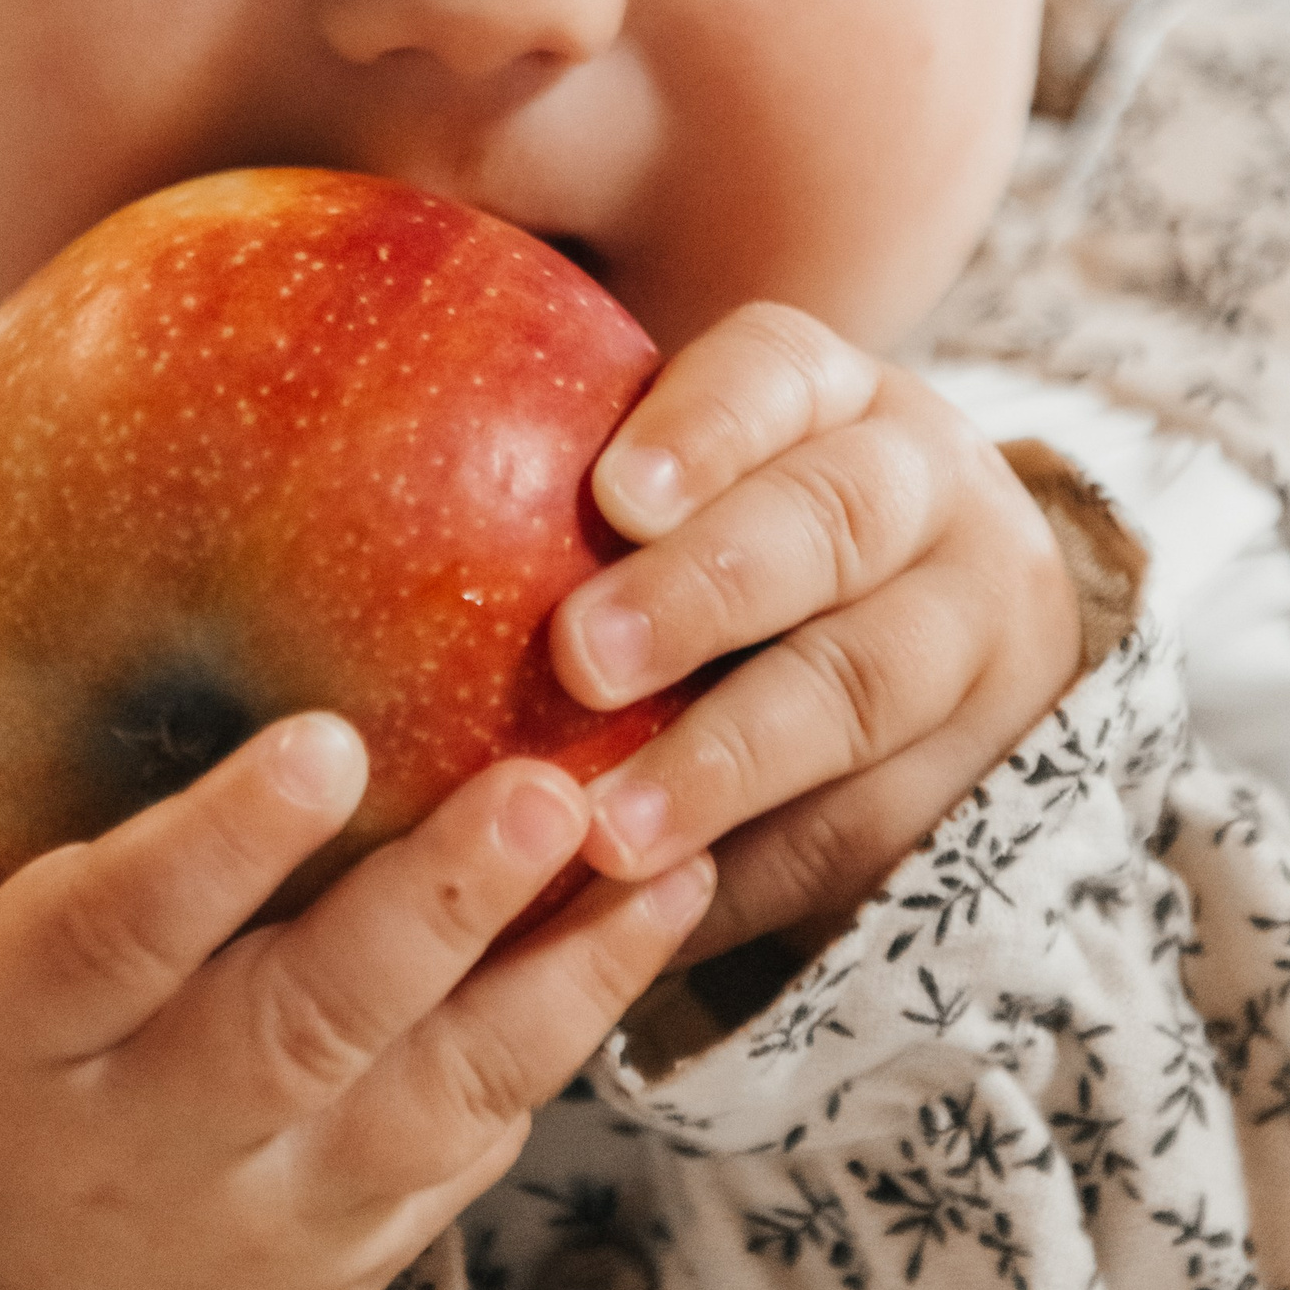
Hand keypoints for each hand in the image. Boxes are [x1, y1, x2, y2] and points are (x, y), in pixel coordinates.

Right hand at [0, 555, 714, 1289]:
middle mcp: (151, 1131)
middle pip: (304, 1026)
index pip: (112, 939)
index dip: (217, 852)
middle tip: (546, 792)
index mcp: (15, 1035)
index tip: (325, 744)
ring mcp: (280, 1195)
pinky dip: (583, 1022)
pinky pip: (493, 1128)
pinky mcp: (379, 1227)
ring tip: (670, 851)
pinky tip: (670, 904)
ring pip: (437, 1094)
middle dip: (433, 913)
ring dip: (563, 978)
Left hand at [552, 305, 1084, 965]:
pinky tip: (649, 914)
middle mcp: (920, 495)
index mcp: (830, 399)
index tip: (615, 494)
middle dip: (706, 590)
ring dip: (726, 761)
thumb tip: (316, 507)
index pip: (777, 375)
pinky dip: (750, 875)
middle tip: (582, 657)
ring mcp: (967, 632)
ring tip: (613, 834)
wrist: (951, 650)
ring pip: (859, 685)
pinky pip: (863, 826)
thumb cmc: (743, 548)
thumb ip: (570, 496)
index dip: (703, 428)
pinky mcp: (973, 770)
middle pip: (830, 523)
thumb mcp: (698, 486)